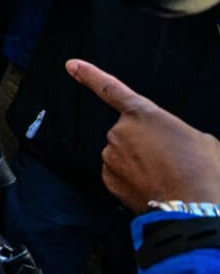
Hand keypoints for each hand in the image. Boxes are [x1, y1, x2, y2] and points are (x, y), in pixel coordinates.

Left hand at [67, 58, 219, 211]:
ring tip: (165, 176)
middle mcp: (119, 131)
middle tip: (169, 161)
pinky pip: (118, 174)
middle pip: (127, 133)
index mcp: (142, 114)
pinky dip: (132, 180)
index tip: (71, 65)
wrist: (193, 208)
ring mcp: (111, 156)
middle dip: (144, 145)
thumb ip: (175, 131)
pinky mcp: (109, 179)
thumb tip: (172, 142)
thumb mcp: (200, 139)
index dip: (89, 75)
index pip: (110, 88)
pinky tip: (153, 187)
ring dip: (139, 164)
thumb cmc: (202, 171)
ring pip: (122, 155)